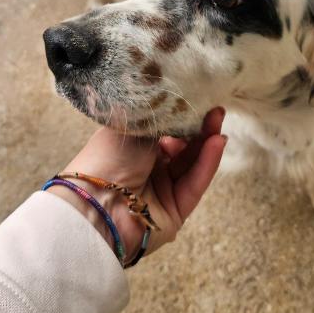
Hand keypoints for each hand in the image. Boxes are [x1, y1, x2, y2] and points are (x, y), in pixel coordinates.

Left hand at [49, 108, 226, 262]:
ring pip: (191, 165)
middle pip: (181, 148)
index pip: (163, 132)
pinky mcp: (175, 212)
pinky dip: (207, 163)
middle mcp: (146, 170)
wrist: (95, 205)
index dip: (181, 118)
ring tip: (219, 121)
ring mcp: (161, 192)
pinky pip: (194, 184)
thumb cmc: (106, 159)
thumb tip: (181, 106)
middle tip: (215, 110)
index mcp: (130, 150)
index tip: (197, 100)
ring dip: (206, 143)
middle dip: (199, 129)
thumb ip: (159, 118)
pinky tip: (217, 142)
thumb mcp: (132, 127)